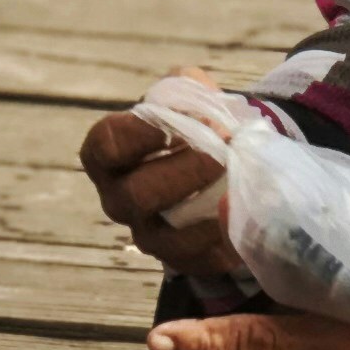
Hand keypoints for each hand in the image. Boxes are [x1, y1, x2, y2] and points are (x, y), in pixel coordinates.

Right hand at [82, 104, 225, 271]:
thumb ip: (186, 90)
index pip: (106, 146)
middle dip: (186, 171)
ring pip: (166, 237)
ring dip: (207, 208)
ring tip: (238, 182)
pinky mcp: (178, 259)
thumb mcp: (185, 95)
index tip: (182, 121)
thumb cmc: (191, 124)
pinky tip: (243, 212)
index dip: (142, 133)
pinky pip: (199, 259)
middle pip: (137, 194)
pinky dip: (224, 237)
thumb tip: (201, 110)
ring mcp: (145, 234)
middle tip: (223, 152)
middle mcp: (117, 199)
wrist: (218, 162)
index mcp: (107, 156)